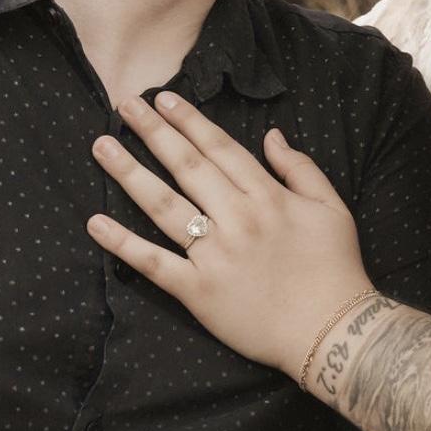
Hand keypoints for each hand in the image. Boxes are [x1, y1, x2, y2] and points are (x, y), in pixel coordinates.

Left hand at [87, 92, 373, 378]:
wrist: (332, 330)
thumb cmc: (335, 267)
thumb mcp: (331, 207)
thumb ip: (300, 168)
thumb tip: (272, 135)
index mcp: (267, 197)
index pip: (220, 149)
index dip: (190, 121)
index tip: (163, 99)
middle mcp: (237, 219)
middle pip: (187, 167)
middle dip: (154, 133)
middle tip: (125, 105)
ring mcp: (214, 255)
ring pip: (164, 206)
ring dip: (130, 174)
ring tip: (102, 147)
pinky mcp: (198, 291)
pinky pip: (154, 263)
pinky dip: (123, 244)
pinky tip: (96, 222)